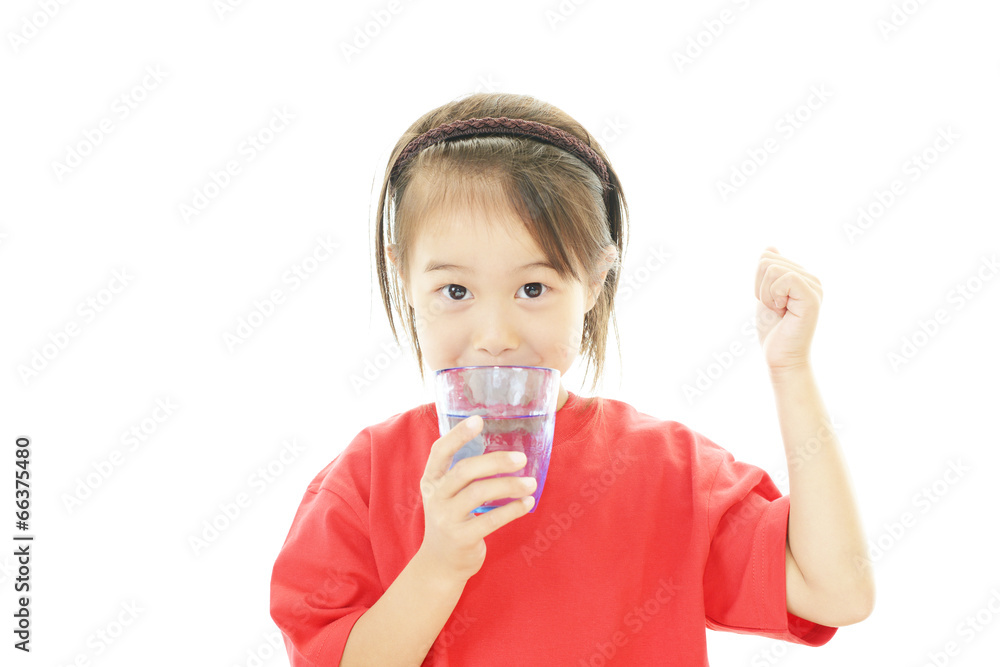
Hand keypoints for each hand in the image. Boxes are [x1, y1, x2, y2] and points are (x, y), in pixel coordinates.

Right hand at [416, 415, 536, 584]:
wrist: (439, 565)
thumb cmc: (451, 521)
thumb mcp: (446, 495)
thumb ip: (462, 474)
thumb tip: (501, 449)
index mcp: (431, 481)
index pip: (440, 451)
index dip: (457, 435)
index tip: (478, 420)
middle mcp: (436, 497)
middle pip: (464, 470)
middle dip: (495, 461)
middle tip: (522, 458)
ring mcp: (446, 518)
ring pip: (479, 493)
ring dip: (510, 485)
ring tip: (531, 482)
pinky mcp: (462, 538)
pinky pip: (491, 519)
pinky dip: (512, 509)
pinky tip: (527, 503)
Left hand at [754, 246, 822, 371]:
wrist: (781, 357)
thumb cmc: (774, 331)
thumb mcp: (765, 294)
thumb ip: (768, 273)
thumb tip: (770, 248)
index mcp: (801, 276)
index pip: (767, 257)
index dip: (757, 281)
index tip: (770, 301)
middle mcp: (811, 278)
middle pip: (767, 260)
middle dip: (760, 287)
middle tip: (775, 308)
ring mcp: (813, 286)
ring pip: (772, 268)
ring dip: (766, 294)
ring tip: (780, 310)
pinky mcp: (812, 296)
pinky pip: (785, 278)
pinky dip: (774, 296)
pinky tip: (783, 311)